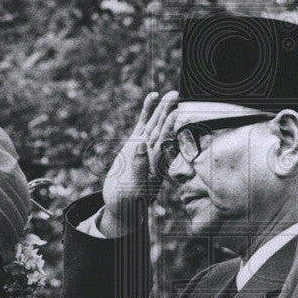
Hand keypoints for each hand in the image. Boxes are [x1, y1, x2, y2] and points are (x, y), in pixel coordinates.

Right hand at [100, 90, 177, 235]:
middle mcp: (154, 155)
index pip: (165, 144)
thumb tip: (141, 146)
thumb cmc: (127, 202)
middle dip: (170, 114)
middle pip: (163, 131)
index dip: (171, 129)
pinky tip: (153, 95)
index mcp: (157, 167)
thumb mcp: (132, 189)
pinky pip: (143, 124)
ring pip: (155, 125)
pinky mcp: (135, 143)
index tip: (177, 114)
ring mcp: (145, 147)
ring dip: (162, 109)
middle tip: (177, 96)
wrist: (120, 204)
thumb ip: (138, 167)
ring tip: (170, 93)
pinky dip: (148, 110)